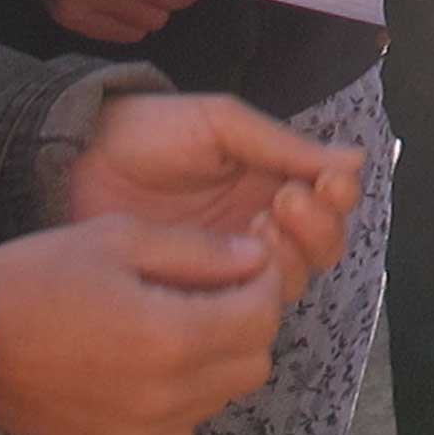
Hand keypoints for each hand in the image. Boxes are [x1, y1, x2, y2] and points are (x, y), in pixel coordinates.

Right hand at [0, 214, 294, 434]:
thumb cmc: (32, 280)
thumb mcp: (117, 238)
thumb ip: (197, 249)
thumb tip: (254, 257)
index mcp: (172, 336)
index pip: (262, 314)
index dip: (263, 280)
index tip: (246, 257)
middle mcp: (167, 395)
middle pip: (254, 362)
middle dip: (247, 320)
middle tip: (213, 288)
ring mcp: (142, 432)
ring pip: (221, 398)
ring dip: (217, 360)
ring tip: (175, 323)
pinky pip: (180, 432)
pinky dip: (182, 402)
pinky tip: (147, 368)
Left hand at [64, 84, 360, 293]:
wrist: (77, 160)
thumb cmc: (149, 132)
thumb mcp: (220, 125)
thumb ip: (282, 144)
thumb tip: (356, 160)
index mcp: (271, 184)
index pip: (330, 206)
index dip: (337, 200)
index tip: (322, 183)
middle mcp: (259, 231)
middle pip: (319, 251)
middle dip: (316, 229)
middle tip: (282, 202)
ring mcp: (228, 268)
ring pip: (289, 283)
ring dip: (288, 256)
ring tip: (257, 226)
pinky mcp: (196, 297)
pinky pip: (240, 309)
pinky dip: (249, 290)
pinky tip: (229, 263)